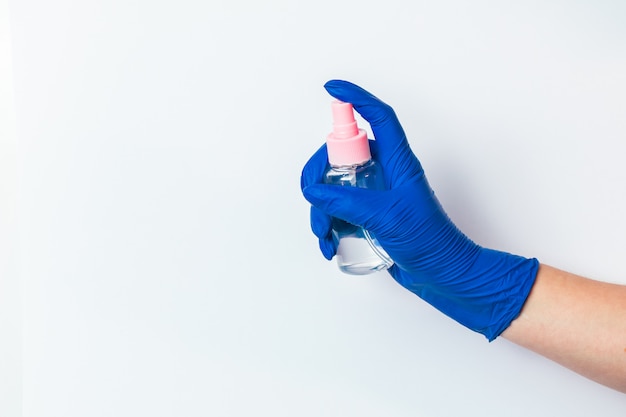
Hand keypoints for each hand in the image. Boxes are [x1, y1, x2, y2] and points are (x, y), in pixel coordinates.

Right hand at [301, 80, 538, 340]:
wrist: (442, 274)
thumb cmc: (429, 241)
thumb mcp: (386, 217)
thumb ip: (347, 202)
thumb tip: (314, 191)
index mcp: (397, 162)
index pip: (378, 117)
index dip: (356, 98)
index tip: (331, 89)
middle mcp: (384, 174)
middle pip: (341, 156)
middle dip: (319, 179)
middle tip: (312, 199)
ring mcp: (375, 196)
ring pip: (334, 188)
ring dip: (321, 212)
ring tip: (325, 238)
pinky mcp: (368, 218)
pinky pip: (338, 213)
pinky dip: (328, 228)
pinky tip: (331, 247)